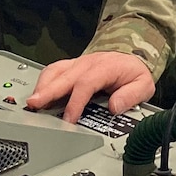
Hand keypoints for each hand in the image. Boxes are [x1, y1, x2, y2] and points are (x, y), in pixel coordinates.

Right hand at [29, 51, 155, 121]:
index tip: (69, 119)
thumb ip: (131, 96)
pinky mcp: (69, 67)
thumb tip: (115, 107)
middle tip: (34, 105)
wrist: (130, 56)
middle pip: (63, 76)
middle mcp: (87, 64)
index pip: (86, 84)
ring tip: (32, 103)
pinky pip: (52, 71)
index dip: (75, 102)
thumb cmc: (133, 72)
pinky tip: (38, 96)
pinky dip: (42, 83)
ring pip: (54, 71)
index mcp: (104, 67)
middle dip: (47, 91)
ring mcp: (76, 64)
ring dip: (42, 86)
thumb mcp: (143, 85)